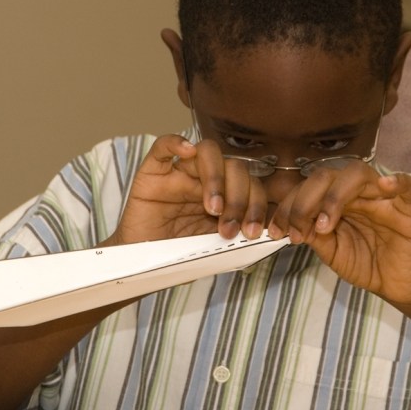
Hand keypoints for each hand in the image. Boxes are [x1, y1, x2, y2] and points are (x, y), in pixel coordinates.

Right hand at [109, 134, 267, 245]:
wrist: (141, 266)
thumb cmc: (176, 257)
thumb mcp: (214, 249)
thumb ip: (237, 237)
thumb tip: (269, 234)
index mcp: (226, 197)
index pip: (251, 185)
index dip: (258, 205)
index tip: (254, 232)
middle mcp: (205, 180)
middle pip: (234, 168)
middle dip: (239, 199)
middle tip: (230, 228)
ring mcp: (179, 173)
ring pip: (207, 153)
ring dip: (216, 179)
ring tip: (213, 209)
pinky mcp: (152, 173)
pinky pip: (163, 146)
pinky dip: (176, 143)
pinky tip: (187, 152)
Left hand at [268, 163, 410, 304]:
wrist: (395, 284)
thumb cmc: (364, 263)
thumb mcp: (330, 251)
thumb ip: (313, 234)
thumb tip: (290, 223)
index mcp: (335, 199)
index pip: (308, 188)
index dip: (289, 206)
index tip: (277, 230)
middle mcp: (357, 191)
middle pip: (326, 176)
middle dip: (304, 201)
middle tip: (299, 230)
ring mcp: (383, 196)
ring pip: (357, 174)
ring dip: (335, 196)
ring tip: (326, 224)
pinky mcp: (410, 206)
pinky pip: (407, 185)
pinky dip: (397, 182)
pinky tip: (385, 185)